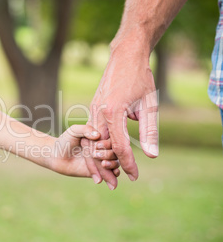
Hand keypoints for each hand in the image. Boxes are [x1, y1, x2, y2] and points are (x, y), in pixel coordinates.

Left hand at [48, 125, 119, 177]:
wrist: (56, 156)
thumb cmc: (64, 141)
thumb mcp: (74, 131)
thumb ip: (85, 130)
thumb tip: (98, 136)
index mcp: (100, 138)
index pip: (111, 140)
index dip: (107, 144)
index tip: (97, 145)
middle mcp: (103, 149)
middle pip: (115, 153)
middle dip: (109, 155)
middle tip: (96, 156)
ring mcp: (101, 160)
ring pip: (115, 163)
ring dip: (113, 165)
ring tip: (104, 165)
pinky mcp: (98, 171)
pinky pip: (109, 174)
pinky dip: (113, 175)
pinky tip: (113, 175)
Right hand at [89, 43, 158, 181]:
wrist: (124, 57)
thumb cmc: (139, 78)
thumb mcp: (149, 104)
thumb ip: (149, 131)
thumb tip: (151, 155)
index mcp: (113, 112)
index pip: (119, 146)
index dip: (127, 163)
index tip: (134, 177)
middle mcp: (98, 113)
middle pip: (99, 148)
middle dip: (106, 168)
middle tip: (114, 185)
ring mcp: (92, 110)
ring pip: (91, 142)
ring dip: (97, 160)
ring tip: (105, 176)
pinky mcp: (92, 108)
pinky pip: (90, 133)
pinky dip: (95, 147)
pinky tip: (102, 156)